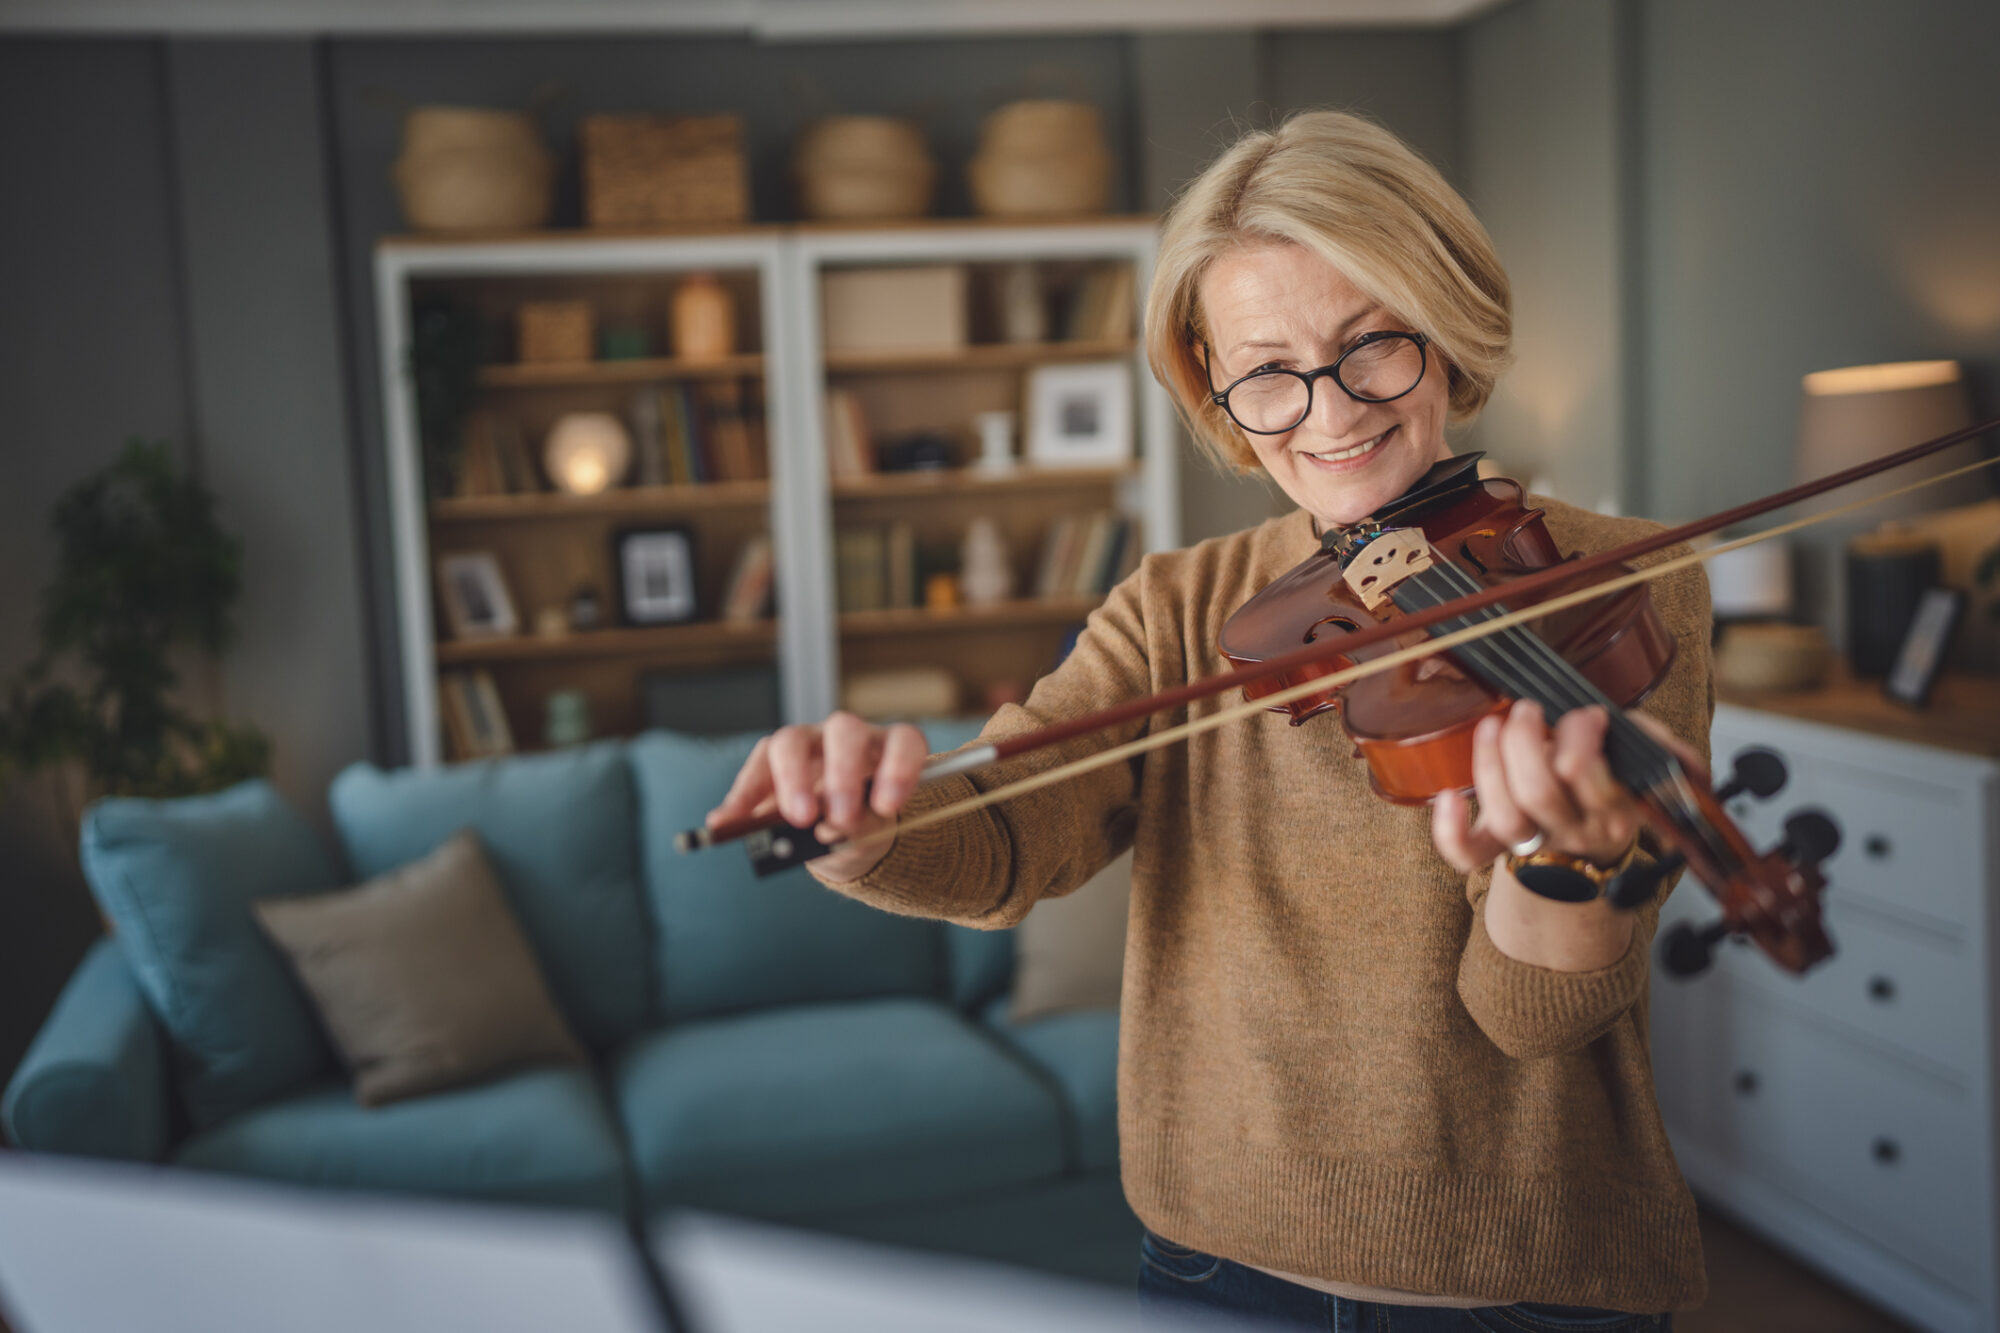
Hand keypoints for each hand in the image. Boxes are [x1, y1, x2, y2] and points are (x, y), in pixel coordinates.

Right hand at [704, 712, 929, 881]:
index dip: (899, 768)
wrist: (843, 837)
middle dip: (842, 774)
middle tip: (840, 818)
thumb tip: (831, 828)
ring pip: (792, 740)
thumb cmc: (866, 828)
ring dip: (791, 780)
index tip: (888, 806)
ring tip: (797, 819)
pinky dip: (742, 797)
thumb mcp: (871, 836)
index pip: (904, 742)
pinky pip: (755, 767)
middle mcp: (850, 737)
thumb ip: (861, 829)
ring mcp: (810, 741)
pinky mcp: (774, 756)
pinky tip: (727, 821)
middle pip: (844, 732)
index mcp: (889, 750)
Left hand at [1431, 699, 1641, 874]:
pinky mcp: (1498, 848)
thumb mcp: (1639, 761)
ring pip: (1507, 816)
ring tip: (1495, 725)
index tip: (1586, 714)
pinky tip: (1448, 796)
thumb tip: (1676, 754)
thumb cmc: (1609, 783)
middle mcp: (1572, 830)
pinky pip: (1469, 855)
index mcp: (1612, 809)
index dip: (1578, 736)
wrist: (1590, 845)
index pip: (1586, 775)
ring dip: (1491, 763)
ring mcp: (1535, 842)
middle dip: (1525, 740)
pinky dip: (1450, 831)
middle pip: (1539, 792)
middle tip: (1529, 709)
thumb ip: (1654, 748)